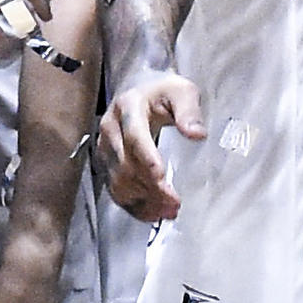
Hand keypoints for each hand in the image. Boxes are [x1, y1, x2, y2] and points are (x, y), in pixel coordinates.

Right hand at [98, 75, 205, 219]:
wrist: (143, 91)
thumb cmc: (164, 93)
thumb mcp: (182, 92)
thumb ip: (189, 111)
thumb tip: (197, 134)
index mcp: (128, 107)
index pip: (135, 139)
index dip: (149, 163)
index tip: (165, 184)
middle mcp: (111, 127)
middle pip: (126, 166)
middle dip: (150, 189)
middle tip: (175, 204)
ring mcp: (105, 147)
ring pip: (118, 182)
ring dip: (142, 201)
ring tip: (167, 211)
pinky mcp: (106, 163)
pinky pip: (115, 191)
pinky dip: (134, 206)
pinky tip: (153, 212)